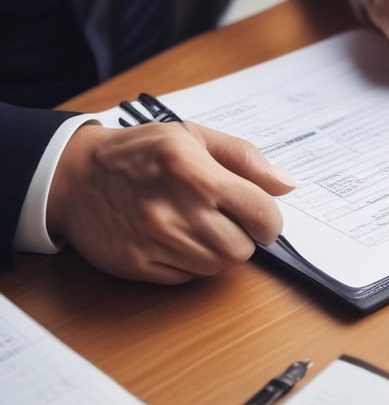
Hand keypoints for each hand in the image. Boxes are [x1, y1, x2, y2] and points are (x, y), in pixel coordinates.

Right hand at [46, 122, 295, 283]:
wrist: (74, 175)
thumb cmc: (140, 152)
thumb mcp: (193, 137)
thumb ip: (244, 158)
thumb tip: (286, 185)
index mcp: (195, 172)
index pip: (260, 212)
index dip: (270, 220)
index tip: (263, 219)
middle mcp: (175, 208)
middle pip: (241, 248)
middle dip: (243, 237)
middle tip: (225, 220)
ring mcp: (154, 240)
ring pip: (217, 266)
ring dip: (218, 251)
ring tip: (198, 226)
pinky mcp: (137, 263)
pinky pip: (187, 278)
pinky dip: (190, 264)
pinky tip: (175, 239)